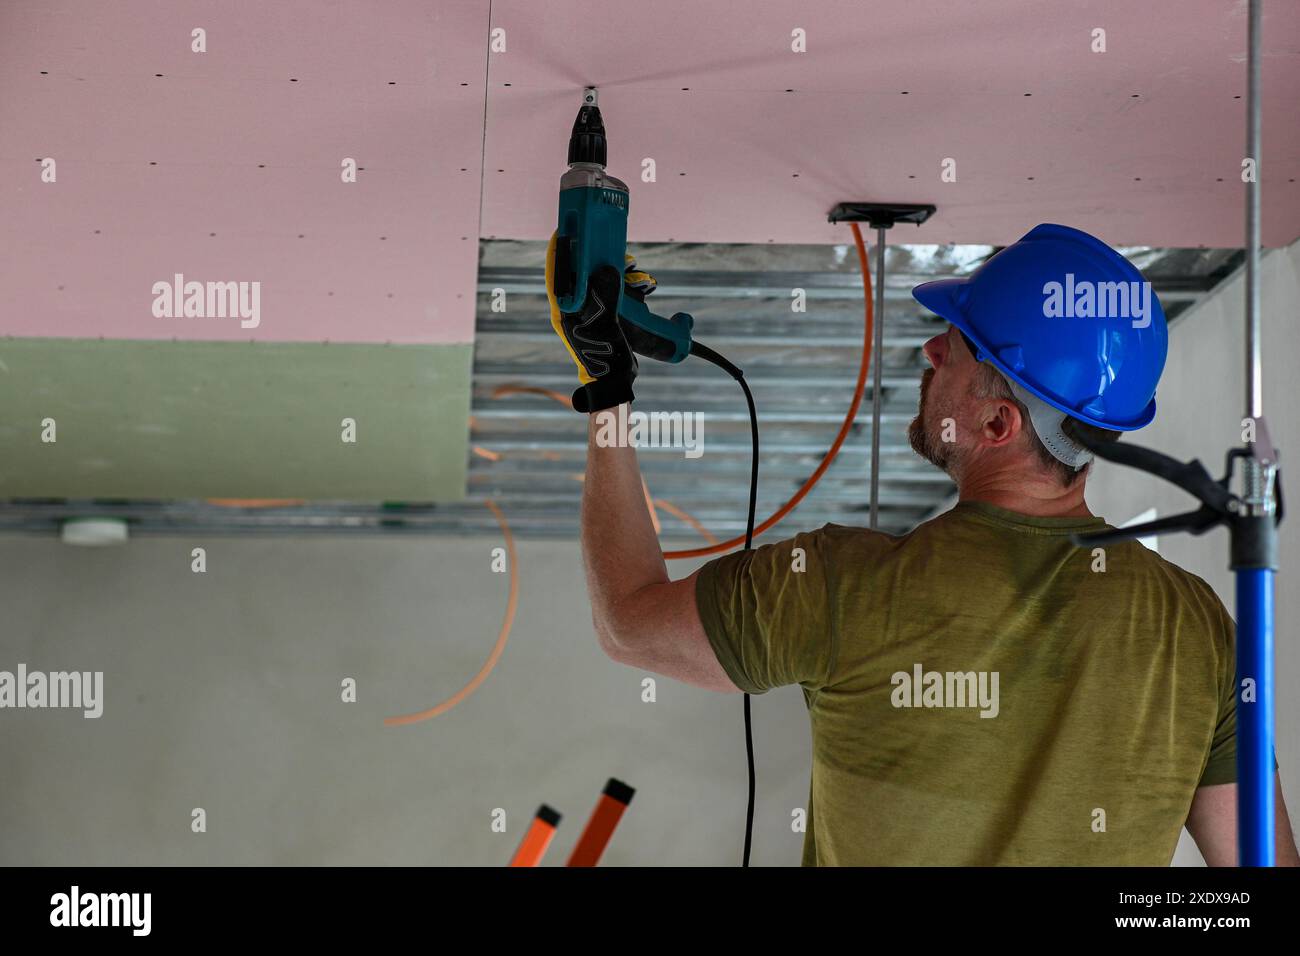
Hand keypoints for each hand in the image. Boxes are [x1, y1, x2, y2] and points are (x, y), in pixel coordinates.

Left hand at [546, 231, 637, 413]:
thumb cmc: (603, 357)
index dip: (561, 247)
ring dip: (622, 273)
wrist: (616, 382)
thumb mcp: (603, 324)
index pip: (559, 271)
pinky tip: (642, 287)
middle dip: (601, 256)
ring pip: (604, 278)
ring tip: (637, 274)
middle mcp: (576, 305)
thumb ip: (603, 296)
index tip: (567, 227)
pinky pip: (617, 291)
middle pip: (584, 270)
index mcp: (565, 306)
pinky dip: (630, 286)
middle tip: (618, 251)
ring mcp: (593, 309)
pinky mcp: (609, 313)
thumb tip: (607, 268)